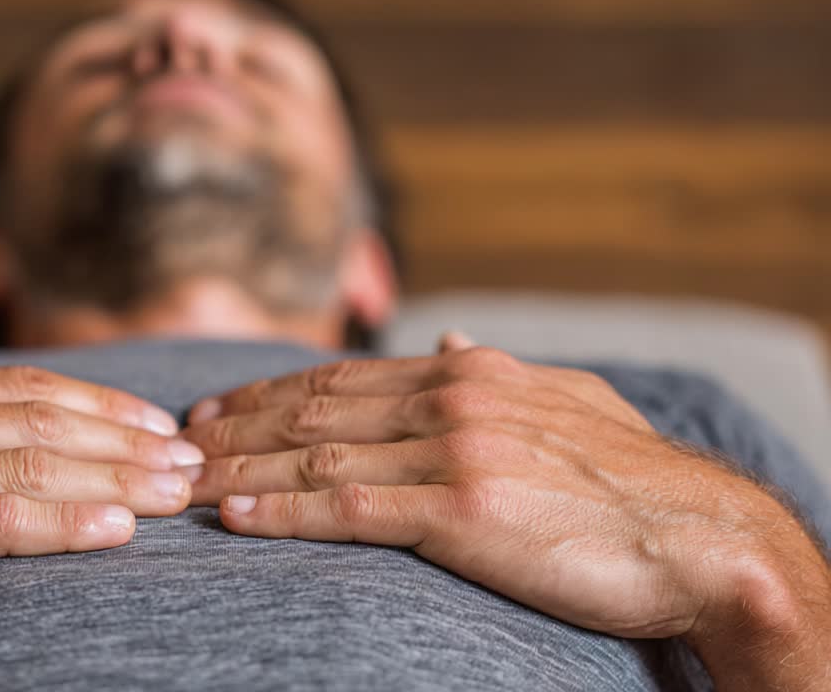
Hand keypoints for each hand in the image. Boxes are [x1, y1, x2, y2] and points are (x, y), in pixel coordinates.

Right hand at [0, 344, 201, 690]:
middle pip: (44, 421)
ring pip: (33, 464)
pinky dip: (64, 521)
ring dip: (117, 478)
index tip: (152, 422)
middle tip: (189, 457)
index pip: (22, 389)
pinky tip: (114, 530)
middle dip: (126, 439)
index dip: (97, 404)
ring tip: (175, 490)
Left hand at [180, 337, 830, 687]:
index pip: (340, 379)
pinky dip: (285, 511)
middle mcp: (451, 398)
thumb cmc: (634, 476)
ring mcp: (454, 451)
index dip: (267, 393)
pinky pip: (350, 509)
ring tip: (180, 482)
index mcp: (468, 373)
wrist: (702, 536)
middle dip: (233, 427)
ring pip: (315, 456)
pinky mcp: (463, 511)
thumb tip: (451, 338)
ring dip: (238, 469)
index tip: (214, 408)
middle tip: (172, 442)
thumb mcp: (568, 397)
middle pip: (311, 410)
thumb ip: (500, 366)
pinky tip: (237, 519)